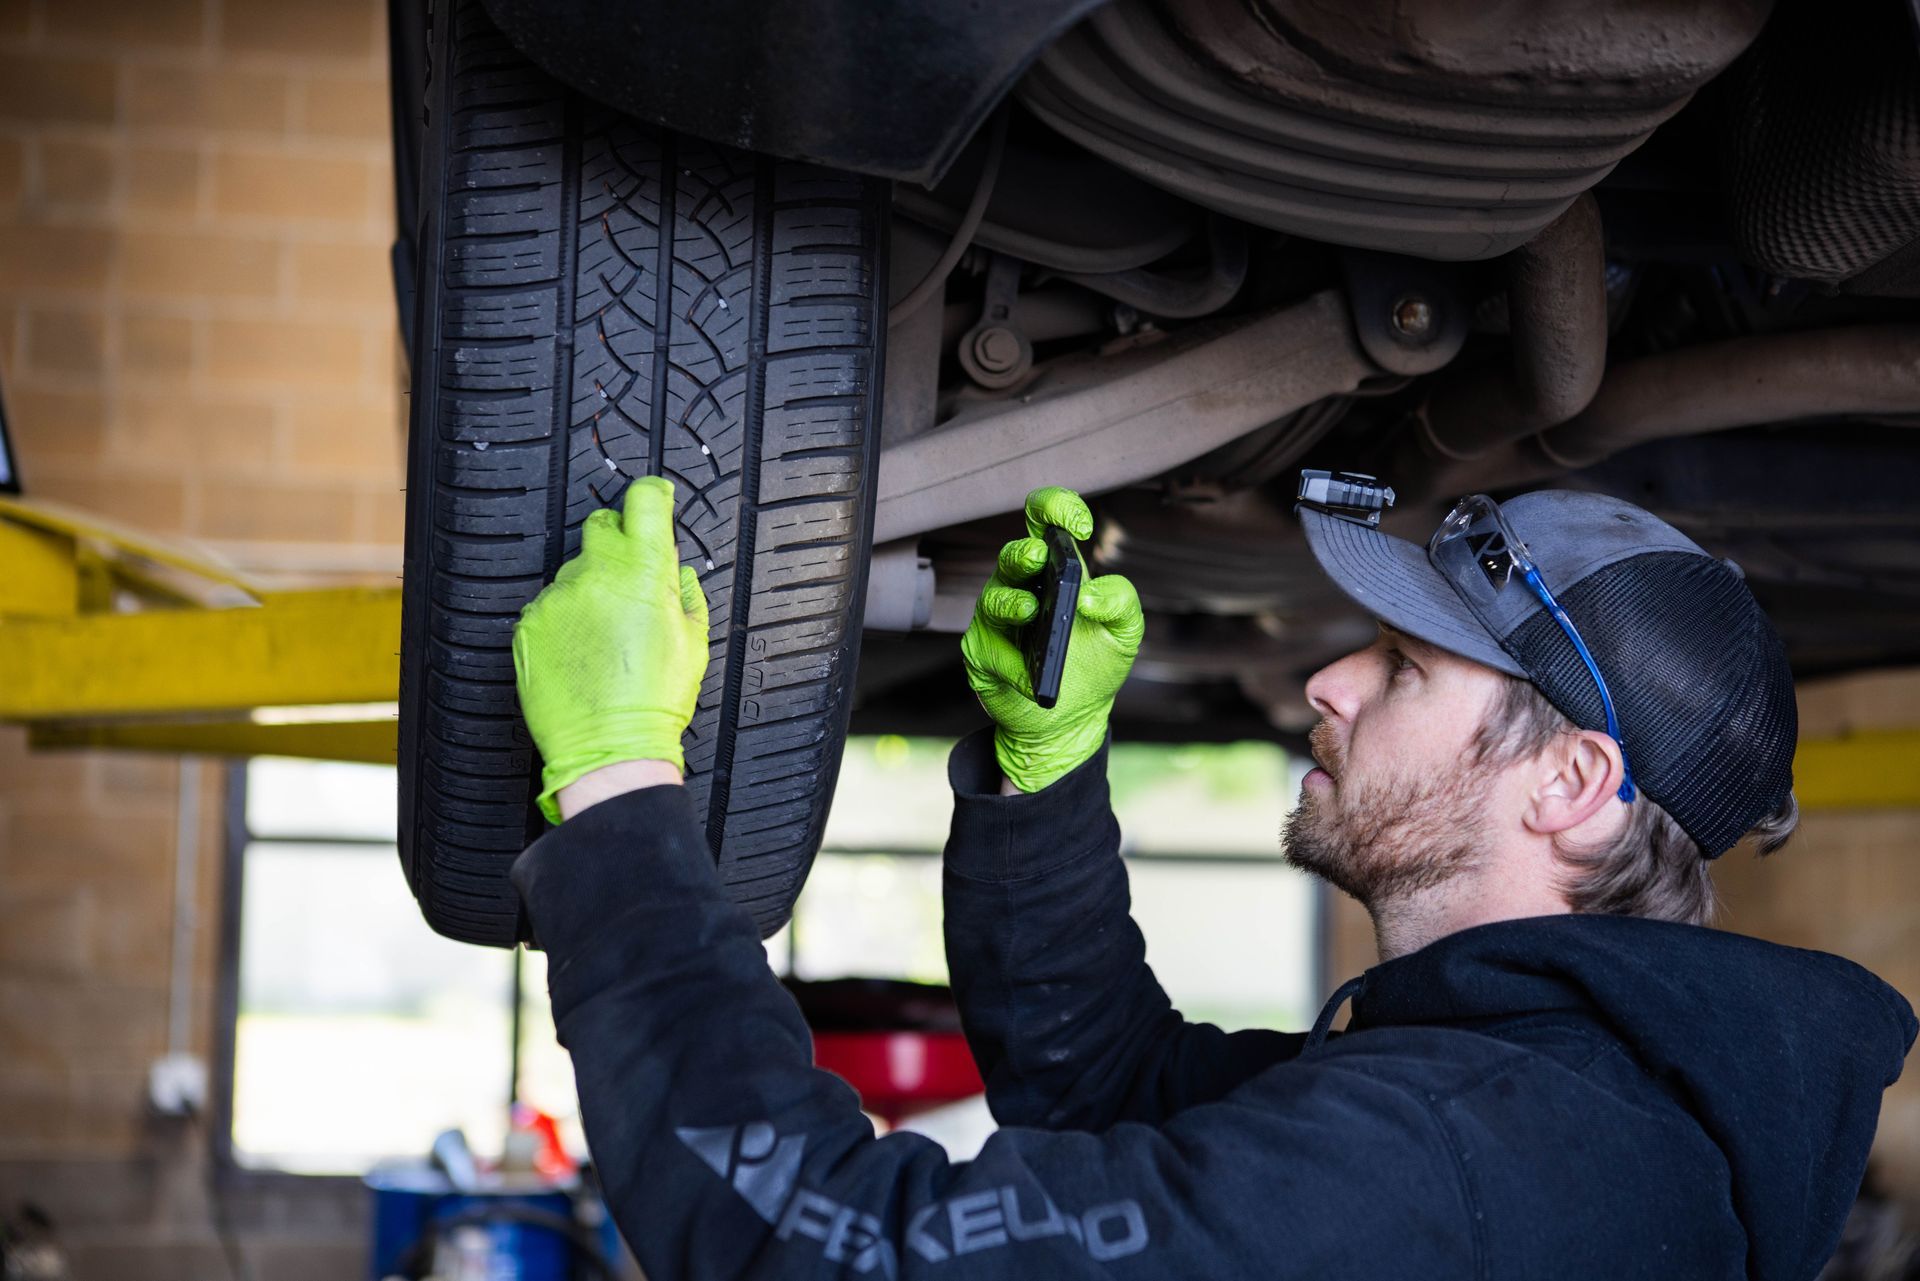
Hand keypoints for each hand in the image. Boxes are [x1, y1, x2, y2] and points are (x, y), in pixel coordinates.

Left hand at [512, 477, 710, 823]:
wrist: (609, 747)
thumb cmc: (655, 700)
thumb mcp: (693, 641)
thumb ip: (686, 593)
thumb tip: (678, 572)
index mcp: (645, 571)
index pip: (644, 501)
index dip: (651, 496)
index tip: (654, 500)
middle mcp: (597, 574)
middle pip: (601, 527)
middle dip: (616, 542)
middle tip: (629, 580)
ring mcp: (558, 597)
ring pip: (573, 572)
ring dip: (589, 589)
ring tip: (604, 636)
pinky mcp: (530, 623)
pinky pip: (549, 605)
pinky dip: (564, 619)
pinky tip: (580, 650)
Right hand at [960, 486, 1142, 792]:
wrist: (1074, 718)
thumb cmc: (1096, 664)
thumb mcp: (1125, 633)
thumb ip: (1121, 602)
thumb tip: (1089, 597)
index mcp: (1056, 571)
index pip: (1046, 520)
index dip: (1058, 508)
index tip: (1080, 528)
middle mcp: (1023, 587)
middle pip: (1013, 555)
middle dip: (1023, 552)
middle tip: (1038, 557)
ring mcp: (999, 621)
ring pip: (994, 597)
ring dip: (1011, 602)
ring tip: (1030, 611)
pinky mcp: (983, 654)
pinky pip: (992, 652)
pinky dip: (1013, 665)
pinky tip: (1032, 676)